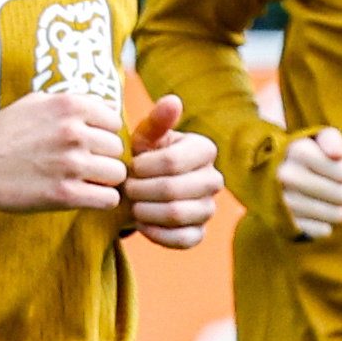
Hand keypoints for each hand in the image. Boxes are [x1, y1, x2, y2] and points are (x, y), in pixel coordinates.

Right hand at [0, 86, 125, 212]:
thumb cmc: (5, 133)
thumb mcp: (37, 103)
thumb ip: (74, 101)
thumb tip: (111, 107)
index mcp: (70, 106)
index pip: (114, 122)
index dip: (103, 134)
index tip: (87, 144)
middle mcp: (74, 132)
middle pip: (117, 149)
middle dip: (103, 157)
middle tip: (83, 165)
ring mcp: (71, 164)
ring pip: (117, 174)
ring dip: (104, 179)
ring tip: (84, 180)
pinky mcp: (65, 194)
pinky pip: (108, 198)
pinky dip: (101, 199)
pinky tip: (85, 196)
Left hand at [122, 95, 220, 247]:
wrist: (144, 186)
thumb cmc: (145, 155)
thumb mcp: (146, 137)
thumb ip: (157, 121)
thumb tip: (172, 100)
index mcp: (205, 150)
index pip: (172, 162)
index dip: (143, 168)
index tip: (131, 167)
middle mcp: (214, 180)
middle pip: (172, 189)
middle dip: (141, 190)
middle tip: (127, 187)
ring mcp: (208, 209)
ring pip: (176, 214)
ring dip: (145, 210)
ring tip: (133, 203)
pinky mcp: (199, 233)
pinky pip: (181, 239)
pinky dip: (156, 232)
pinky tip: (142, 222)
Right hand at [274, 125, 341, 240]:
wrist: (262, 177)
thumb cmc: (301, 155)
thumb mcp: (315, 139)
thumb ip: (332, 140)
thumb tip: (341, 155)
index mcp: (298, 152)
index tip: (339, 167)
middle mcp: (287, 176)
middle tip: (334, 185)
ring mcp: (285, 202)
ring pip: (337, 215)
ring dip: (336, 207)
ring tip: (325, 198)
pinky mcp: (285, 224)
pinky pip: (324, 230)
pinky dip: (324, 223)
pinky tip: (315, 213)